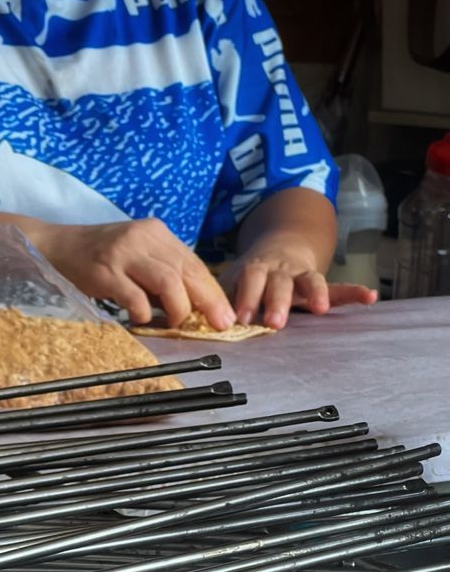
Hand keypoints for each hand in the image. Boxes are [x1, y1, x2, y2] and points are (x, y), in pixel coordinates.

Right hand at [33, 217, 236, 331]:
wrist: (56, 246)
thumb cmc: (98, 258)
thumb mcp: (136, 257)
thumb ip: (161, 274)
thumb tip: (191, 306)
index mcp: (157, 233)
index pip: (194, 263)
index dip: (213, 291)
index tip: (226, 315)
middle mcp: (144, 238)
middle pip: (187, 270)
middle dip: (207, 301)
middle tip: (219, 324)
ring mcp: (124, 253)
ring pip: (168, 281)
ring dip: (177, 309)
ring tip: (174, 324)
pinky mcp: (105, 271)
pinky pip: (135, 296)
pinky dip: (144, 313)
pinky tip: (140, 320)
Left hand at [221, 239, 377, 329]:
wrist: (276, 249)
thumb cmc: (249, 277)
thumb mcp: (231, 282)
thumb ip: (222, 300)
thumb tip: (201, 321)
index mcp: (256, 269)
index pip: (251, 280)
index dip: (248, 297)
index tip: (243, 318)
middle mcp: (281, 270)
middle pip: (280, 282)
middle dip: (278, 301)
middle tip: (274, 322)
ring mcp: (302, 275)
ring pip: (310, 281)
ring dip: (316, 293)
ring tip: (321, 309)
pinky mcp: (320, 284)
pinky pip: (339, 287)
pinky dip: (355, 292)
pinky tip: (370, 297)